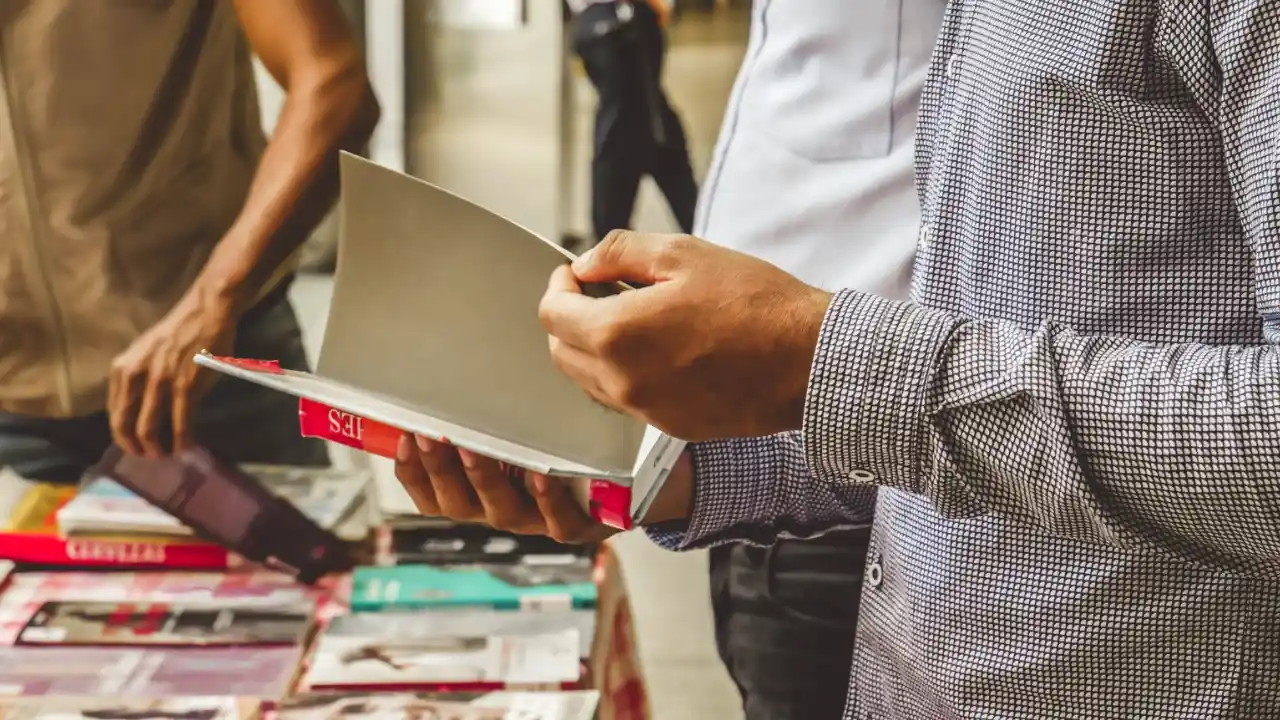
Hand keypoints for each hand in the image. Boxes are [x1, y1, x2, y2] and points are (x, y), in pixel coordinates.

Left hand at [108, 286, 237, 456]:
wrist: (204, 312)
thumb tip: (140, 411)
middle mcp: (136, 377)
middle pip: (126, 426)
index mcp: (122, 369)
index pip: (114, 413)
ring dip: (158, 449)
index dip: (123, 436)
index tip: (135, 446)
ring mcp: (160, 383)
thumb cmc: (177, 332)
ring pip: (149, 429)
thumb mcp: (143, 354)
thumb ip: (137, 379)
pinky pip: (181, 423)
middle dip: (136, 448)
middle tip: (149, 457)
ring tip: (167, 455)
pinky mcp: (186, 387)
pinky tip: (187, 447)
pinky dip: (183, 440)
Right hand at [392, 434, 695, 539]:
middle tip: (431, 436)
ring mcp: (541, 521)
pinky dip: (547, 499)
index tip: (404, 438)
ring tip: (474, 447)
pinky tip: (539, 474)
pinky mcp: (582, 526)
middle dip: (440, 469)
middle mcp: (506, 509)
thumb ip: (489, 412)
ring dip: (484, 479)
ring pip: (502, 512)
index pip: (431, 494)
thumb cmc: (568, 445)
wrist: (636, 476)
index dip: (413, 471)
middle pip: (458, 503)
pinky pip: (560, 521)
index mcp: (483, 492)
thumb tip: (448, 368)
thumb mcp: (523, 428)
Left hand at [538, 230, 832, 440]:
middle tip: (598, 293)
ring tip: (632, 319)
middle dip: (569, 319)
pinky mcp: (670, 426)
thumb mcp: (684, 253)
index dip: (559, 286)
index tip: (576, 274)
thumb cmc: (755, 304)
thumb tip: (586, 265)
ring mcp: (646, 410)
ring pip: (590, 381)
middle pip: (562, 353)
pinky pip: (626, 401)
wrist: (808, 360)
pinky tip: (659, 349)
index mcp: (617, 335)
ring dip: (594, 349)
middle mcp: (623, 382)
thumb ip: (620, 253)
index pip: (552, 314)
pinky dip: (625, 374)